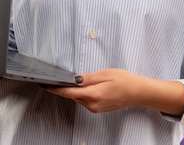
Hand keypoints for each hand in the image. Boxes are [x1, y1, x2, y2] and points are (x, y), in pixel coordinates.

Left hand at [46, 68, 183, 115]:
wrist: (138, 92)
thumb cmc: (124, 80)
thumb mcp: (105, 73)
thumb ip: (87, 78)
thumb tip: (73, 79)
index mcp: (94, 94)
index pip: (70, 93)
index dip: (56, 89)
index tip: (46, 85)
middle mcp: (93, 104)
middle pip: (73, 96)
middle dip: (66, 87)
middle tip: (60, 77)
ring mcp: (95, 108)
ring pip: (78, 98)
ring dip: (75, 90)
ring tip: (78, 80)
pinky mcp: (98, 109)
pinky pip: (85, 100)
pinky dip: (82, 94)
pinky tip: (87, 86)